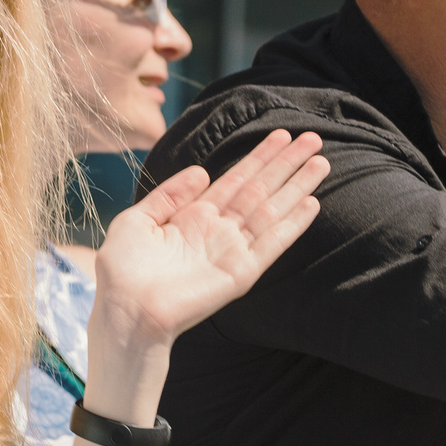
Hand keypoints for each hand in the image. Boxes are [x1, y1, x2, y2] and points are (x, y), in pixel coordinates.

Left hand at [92, 129, 325, 343]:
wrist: (126, 310)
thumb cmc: (123, 271)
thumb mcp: (136, 220)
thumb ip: (168, 194)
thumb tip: (201, 171)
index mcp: (193, 218)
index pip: (235, 180)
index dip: (259, 158)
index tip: (281, 136)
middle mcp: (217, 232)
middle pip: (260, 190)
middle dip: (286, 165)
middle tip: (313, 139)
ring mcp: (232, 251)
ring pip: (272, 210)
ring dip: (297, 187)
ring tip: (321, 161)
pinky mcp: (241, 273)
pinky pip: (272, 243)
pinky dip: (292, 224)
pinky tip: (311, 203)